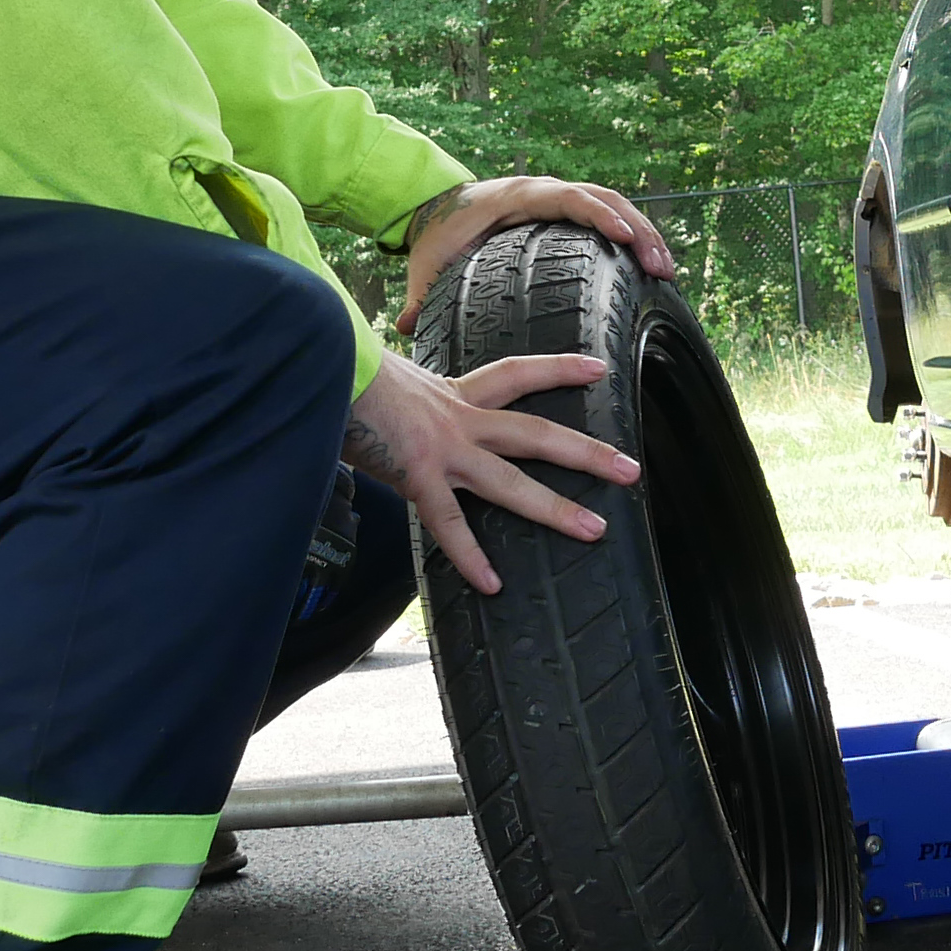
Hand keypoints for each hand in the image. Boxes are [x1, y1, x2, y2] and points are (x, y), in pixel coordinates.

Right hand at [345, 349, 640, 596]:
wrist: (319, 366)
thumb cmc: (344, 373)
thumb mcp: (387, 380)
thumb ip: (406, 399)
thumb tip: (398, 409)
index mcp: (452, 394)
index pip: (516, 374)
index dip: (558, 368)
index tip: (598, 368)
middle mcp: (457, 418)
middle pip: (536, 433)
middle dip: (587, 452)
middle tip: (631, 470)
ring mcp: (442, 449)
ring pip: (510, 481)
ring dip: (554, 508)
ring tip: (594, 531)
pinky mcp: (416, 475)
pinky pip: (449, 523)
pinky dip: (469, 556)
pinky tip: (491, 584)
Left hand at [400, 176, 675, 330]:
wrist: (436, 205)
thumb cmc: (437, 234)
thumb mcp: (428, 263)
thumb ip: (419, 296)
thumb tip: (406, 327)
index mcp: (516, 198)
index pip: (567, 198)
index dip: (598, 215)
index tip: (624, 236)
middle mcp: (543, 192)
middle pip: (603, 199)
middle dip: (637, 229)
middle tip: (660, 266)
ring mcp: (558, 199)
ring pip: (613, 205)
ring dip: (642, 233)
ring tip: (666, 270)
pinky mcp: (566, 213)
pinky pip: (606, 216)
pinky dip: (631, 236)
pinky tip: (651, 268)